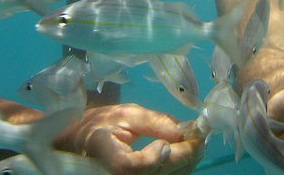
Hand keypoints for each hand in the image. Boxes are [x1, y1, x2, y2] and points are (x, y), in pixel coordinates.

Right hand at [55, 103, 204, 174]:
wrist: (81, 144)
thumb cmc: (101, 125)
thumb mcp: (125, 114)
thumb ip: (155, 122)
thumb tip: (186, 129)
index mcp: (105, 154)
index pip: (130, 167)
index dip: (152, 159)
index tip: (167, 143)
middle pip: (157, 174)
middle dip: (185, 154)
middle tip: (202, 134)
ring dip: (187, 160)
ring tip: (196, 140)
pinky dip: (181, 167)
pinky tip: (187, 151)